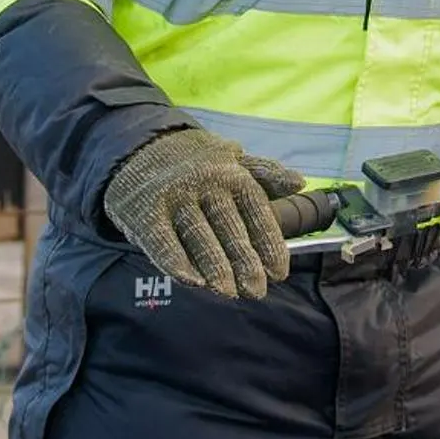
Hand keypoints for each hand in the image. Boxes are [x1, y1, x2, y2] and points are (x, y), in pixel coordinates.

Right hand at [101, 128, 306, 297]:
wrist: (139, 146)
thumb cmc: (195, 162)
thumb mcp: (231, 159)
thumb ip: (264, 173)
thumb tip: (300, 183)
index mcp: (230, 171)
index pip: (256, 209)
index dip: (268, 242)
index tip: (279, 272)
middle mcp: (204, 181)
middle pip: (229, 226)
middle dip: (245, 260)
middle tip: (257, 291)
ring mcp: (174, 196)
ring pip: (199, 235)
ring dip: (215, 266)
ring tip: (229, 292)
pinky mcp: (146, 211)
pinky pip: (162, 240)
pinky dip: (177, 262)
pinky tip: (193, 282)